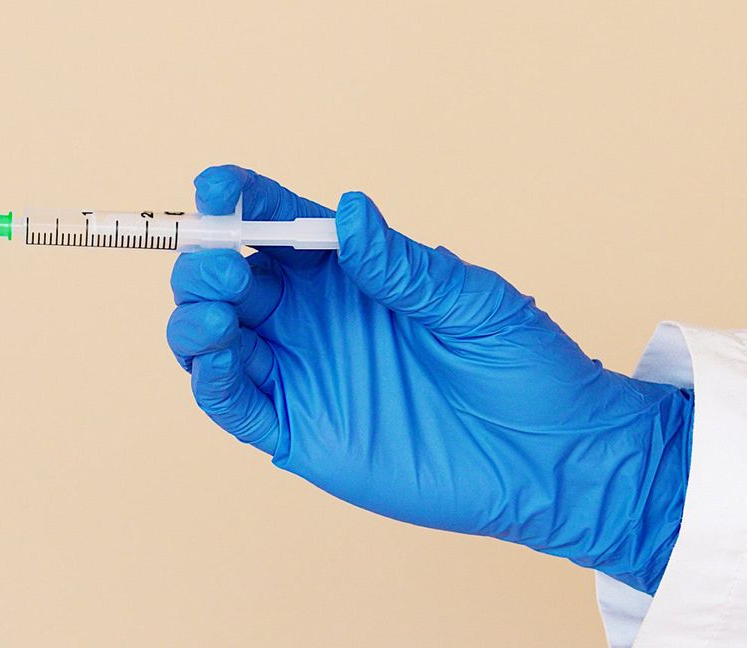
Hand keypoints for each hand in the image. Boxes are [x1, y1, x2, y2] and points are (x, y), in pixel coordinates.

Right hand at [166, 165, 693, 593]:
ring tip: (221, 314)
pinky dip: (211, 381)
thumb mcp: (468, 300)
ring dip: (196, 319)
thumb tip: (349, 210)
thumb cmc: (519, 365)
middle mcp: (311, 317)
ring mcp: (301, 373)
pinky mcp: (298, 431)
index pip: (275, 222)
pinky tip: (220, 360)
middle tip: (224, 268)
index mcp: (346, 271)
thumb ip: (397, 264)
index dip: (238, 199)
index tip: (218, 185)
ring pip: (212, 339)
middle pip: (226, 278)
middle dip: (206, 264)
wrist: (550, 456)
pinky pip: (234, 405)